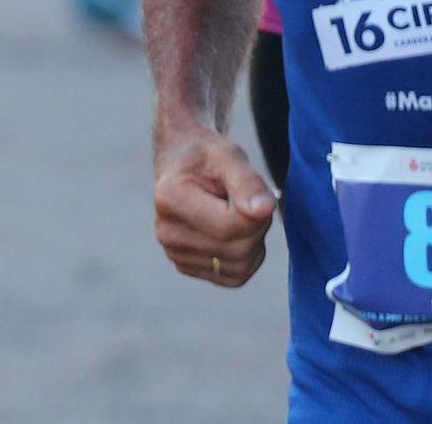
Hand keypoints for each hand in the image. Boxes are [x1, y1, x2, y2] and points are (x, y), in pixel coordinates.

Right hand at [152, 124, 275, 286]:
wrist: (180, 162)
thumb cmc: (205, 155)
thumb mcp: (227, 155)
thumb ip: (247, 181)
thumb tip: (265, 210)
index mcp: (170, 198)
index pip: (229, 226)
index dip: (257, 213)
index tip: (258, 192)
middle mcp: (166, 231)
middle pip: (236, 250)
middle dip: (257, 227)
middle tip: (250, 200)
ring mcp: (174, 253)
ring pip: (239, 268)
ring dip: (254, 242)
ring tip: (239, 213)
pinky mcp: (186, 267)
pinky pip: (234, 277)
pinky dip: (247, 257)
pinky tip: (235, 232)